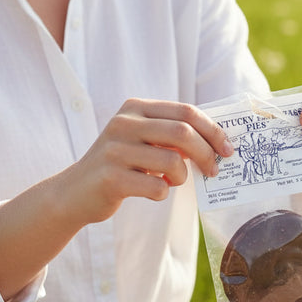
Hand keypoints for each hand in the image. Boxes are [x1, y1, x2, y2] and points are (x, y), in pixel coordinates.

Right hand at [61, 98, 233, 224]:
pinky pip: (157, 186)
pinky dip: (163, 192)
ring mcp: (115, 150)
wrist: (74, 192)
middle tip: (213, 170)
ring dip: (182, 177)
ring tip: (172, 181)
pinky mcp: (111, 178)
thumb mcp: (142, 140)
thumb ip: (172, 135)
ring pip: (173, 161)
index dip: (212, 130)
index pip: (186, 112)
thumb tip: (216, 142)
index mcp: (135, 109)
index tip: (227, 148)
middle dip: (206, 153)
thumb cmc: (120, 165)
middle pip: (183, 132)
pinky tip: (153, 191)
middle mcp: (124, 124)